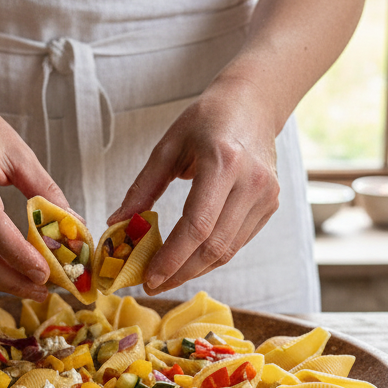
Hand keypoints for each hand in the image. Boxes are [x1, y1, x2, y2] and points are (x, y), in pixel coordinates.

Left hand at [109, 78, 281, 294]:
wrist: (253, 104)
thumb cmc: (206, 120)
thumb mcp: (167, 146)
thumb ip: (142, 187)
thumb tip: (116, 223)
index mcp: (224, 162)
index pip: (198, 226)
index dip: (173, 258)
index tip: (149, 277)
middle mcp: (252, 182)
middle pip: (214, 246)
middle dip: (181, 272)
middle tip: (152, 284)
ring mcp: (266, 196)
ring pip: (228, 251)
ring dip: (195, 269)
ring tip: (166, 277)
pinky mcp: (270, 205)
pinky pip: (237, 242)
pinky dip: (211, 256)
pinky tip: (189, 260)